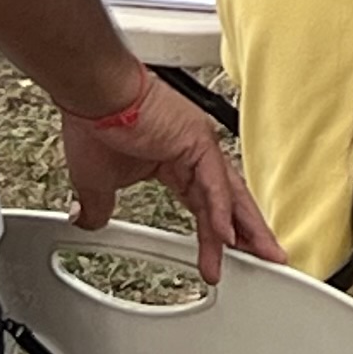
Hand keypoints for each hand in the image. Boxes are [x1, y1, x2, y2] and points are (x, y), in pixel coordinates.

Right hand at [63, 75, 281, 275]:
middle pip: (228, 200)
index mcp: (174, 161)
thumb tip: (88, 222)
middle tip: (264, 259)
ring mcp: (198, 144)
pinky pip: (212, 183)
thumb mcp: (95, 183)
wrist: (93, 94)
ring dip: (245, 228)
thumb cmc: (93, 126)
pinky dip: (220, 211)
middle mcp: (193, 152)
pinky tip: (226, 235)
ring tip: (260, 255)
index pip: (203, 204)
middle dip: (247, 233)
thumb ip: (98, 207)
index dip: (213, 233)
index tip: (219, 257)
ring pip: (229, 193)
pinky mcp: (196, 140)